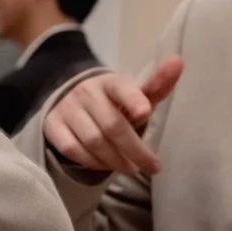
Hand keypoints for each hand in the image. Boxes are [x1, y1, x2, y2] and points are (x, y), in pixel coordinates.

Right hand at [44, 57, 184, 176]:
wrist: (71, 101)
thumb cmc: (113, 103)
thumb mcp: (135, 93)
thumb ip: (158, 84)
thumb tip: (178, 61)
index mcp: (110, 82)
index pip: (122, 88)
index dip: (133, 100)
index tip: (145, 112)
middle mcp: (86, 93)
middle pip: (112, 125)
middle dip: (134, 149)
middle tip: (151, 166)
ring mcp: (67, 109)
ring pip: (93, 140)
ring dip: (115, 159)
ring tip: (130, 168)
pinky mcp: (53, 126)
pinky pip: (72, 149)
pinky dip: (91, 161)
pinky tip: (105, 165)